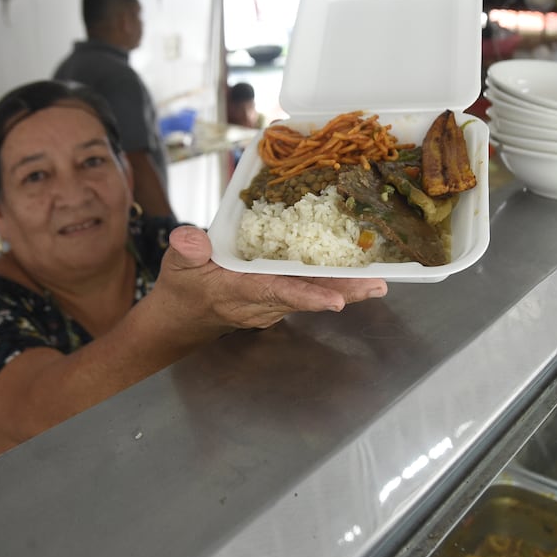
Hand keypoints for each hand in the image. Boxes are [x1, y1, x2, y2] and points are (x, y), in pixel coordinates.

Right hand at [156, 225, 387, 331]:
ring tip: (379, 282)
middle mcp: (262, 303)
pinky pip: (309, 292)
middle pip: (307, 295)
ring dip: (346, 289)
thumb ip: (186, 249)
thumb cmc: (182, 290)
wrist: (183, 319)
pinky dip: (333, 284)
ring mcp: (273, 305)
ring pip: (313, 295)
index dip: (306, 296)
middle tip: (377, 286)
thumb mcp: (177, 266)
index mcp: (238, 291)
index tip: (335, 300)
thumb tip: (192, 238)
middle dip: (343, 291)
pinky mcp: (279, 301)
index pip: (276, 292)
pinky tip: (358, 276)